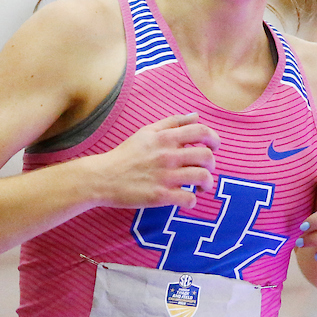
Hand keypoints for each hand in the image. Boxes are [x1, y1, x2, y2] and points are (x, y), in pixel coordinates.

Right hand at [90, 113, 220, 208]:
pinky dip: (192, 200)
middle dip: (212, 164)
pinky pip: (189, 199)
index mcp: (165, 138)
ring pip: (202, 177)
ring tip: (200, 187)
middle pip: (207, 156)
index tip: (214, 147)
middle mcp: (167, 155)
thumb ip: (172, 122)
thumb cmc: (126, 155)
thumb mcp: (146, 132)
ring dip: (207, 183)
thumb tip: (195, 116)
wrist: (102, 178)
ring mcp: (165, 176)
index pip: (202, 132)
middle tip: (205, 170)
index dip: (214, 139)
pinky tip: (185, 198)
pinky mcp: (160, 196)